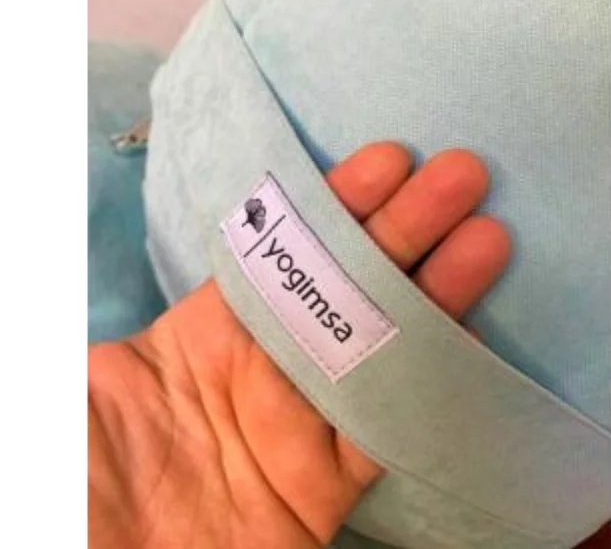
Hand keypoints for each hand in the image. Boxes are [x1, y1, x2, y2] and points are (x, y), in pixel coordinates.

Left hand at [89, 142, 511, 547]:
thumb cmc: (93, 468)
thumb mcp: (90, 382)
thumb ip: (119, 309)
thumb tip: (106, 223)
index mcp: (214, 328)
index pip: (286, 250)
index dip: (336, 204)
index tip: (384, 163)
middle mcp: (273, 362)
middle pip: (351, 284)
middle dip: (405, 228)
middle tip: (458, 175)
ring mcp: (307, 419)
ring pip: (385, 344)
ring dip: (438, 291)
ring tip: (485, 236)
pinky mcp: (331, 483)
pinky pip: (391, 428)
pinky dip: (432, 384)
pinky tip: (472, 334)